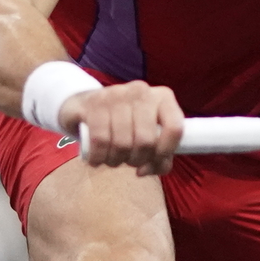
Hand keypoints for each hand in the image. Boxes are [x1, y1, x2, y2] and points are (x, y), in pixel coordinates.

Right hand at [59, 82, 185, 175]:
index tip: (151, 162)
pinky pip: (100, 140)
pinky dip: (98, 157)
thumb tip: (147, 169)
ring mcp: (116, 93)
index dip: (164, 153)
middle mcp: (141, 91)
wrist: (85, 106)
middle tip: (127, 161)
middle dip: (136, 160)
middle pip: (146, 141)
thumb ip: (158, 157)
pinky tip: (96, 159)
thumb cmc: (123, 124)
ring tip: (111, 159)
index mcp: (162, 97)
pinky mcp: (93, 102)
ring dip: (115, 161)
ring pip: (123, 143)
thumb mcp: (146, 136)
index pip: (175, 128)